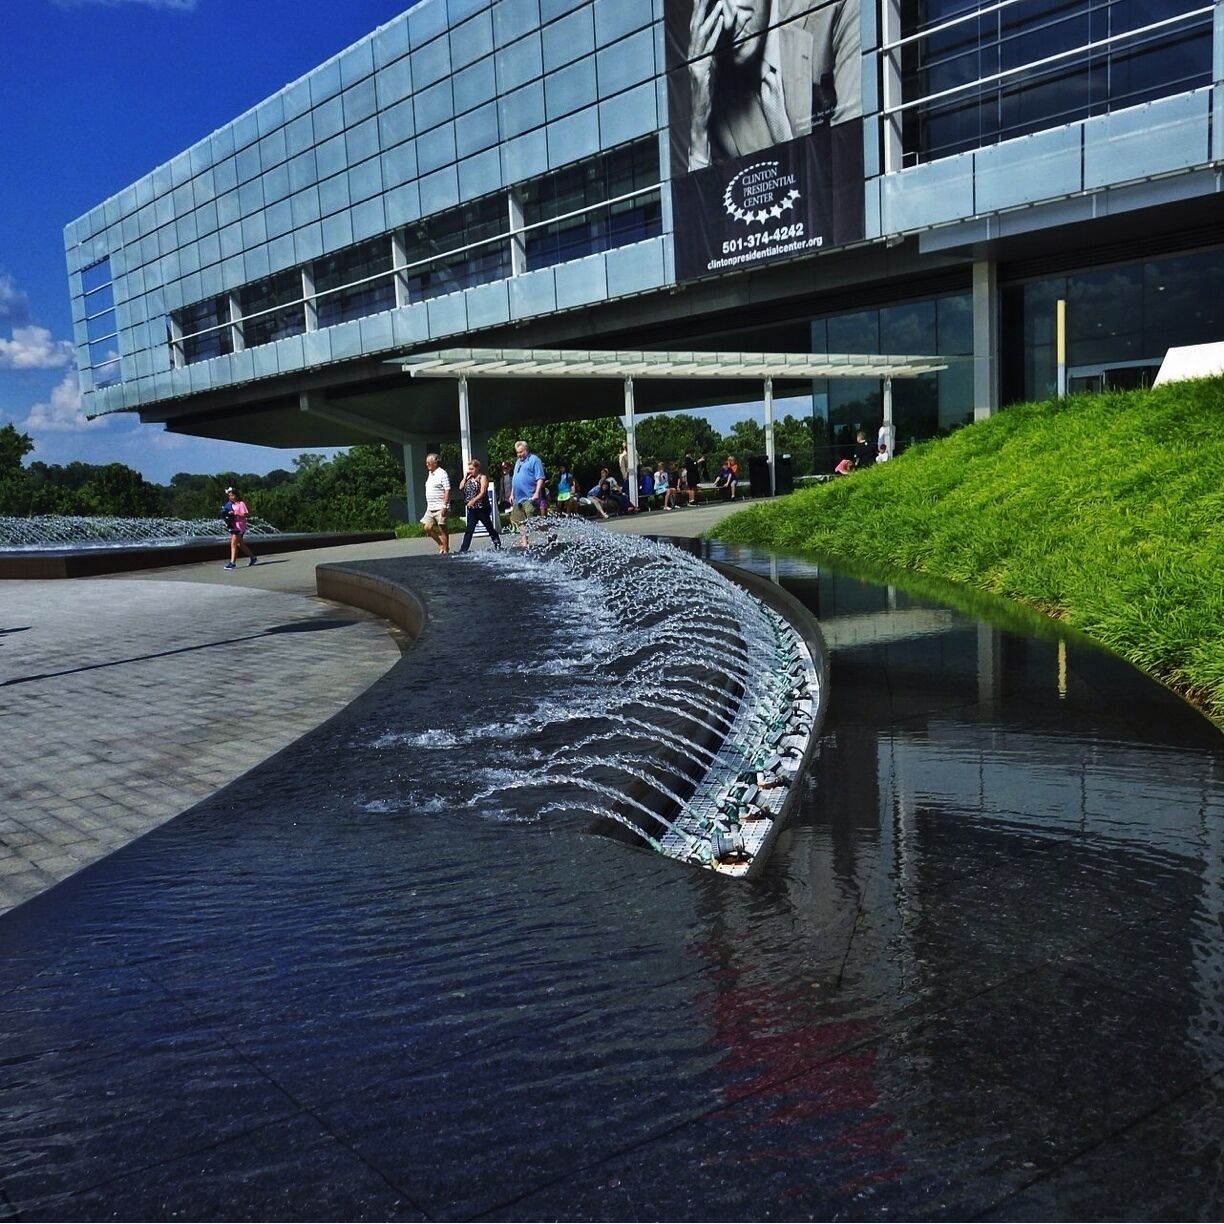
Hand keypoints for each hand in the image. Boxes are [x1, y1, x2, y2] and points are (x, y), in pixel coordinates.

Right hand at [687, 0, 722, 166]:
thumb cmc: (707, 91)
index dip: (699, 9)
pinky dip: (713, 34)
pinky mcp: (700, 72)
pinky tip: (719, 21)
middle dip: (700, 6)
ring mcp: (695, 63)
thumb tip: (717, 33)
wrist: (701, 114)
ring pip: (700, 34)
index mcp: (695, 53)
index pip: (696, 26)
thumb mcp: (711, 66)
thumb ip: (713, 50)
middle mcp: (692, 55)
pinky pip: (708, 49)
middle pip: (695, 25)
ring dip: (708, 15)